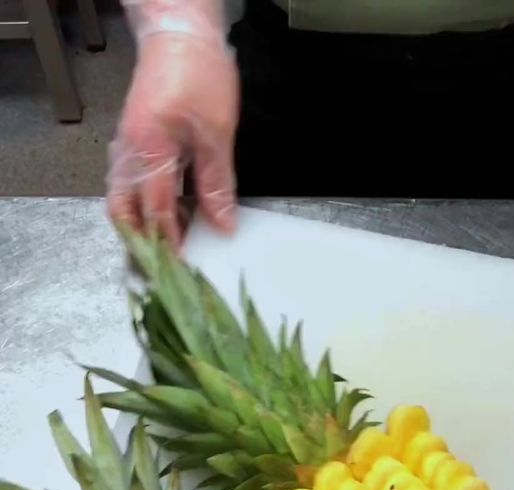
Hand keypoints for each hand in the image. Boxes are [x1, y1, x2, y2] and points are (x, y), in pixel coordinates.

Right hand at [107, 32, 239, 247]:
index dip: (170, 242)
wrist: (178, 31)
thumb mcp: (217, 133)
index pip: (157, 211)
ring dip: (142, 223)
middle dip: (141, 241)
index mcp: (149, 150)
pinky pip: (130, 182)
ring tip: (171, 242)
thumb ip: (217, 183)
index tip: (182, 266)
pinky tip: (169, 211)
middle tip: (165, 264)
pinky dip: (144, 203)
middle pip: (124, 210)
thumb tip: (222, 224)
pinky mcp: (131, 140)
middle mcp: (128, 152)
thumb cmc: (198, 73)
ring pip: (123, 198)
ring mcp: (126, 145)